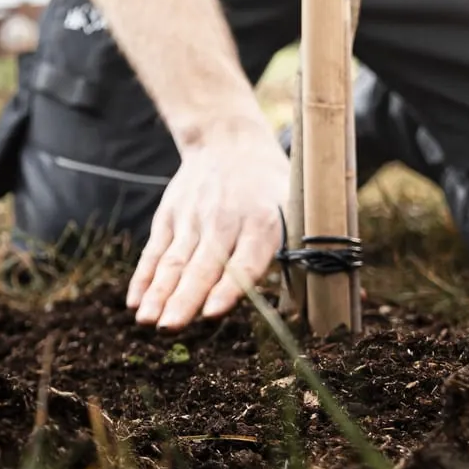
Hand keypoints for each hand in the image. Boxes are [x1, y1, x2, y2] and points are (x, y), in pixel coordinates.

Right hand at [126, 121, 289, 329]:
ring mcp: (191, 219)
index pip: (243, 261)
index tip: (212, 312)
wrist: (227, 141)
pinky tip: (134, 301)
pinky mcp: (169, 217)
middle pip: (201, 266)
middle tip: (169, 327)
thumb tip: (335, 294)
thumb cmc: (269, 185)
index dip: (227, 288)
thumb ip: (301, 247)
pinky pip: (154, 251)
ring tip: (147, 321)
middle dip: (184, 299)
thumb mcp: (296, 206)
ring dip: (158, 293)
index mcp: (261, 223)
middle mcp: (223, 222)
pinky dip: (143, 277)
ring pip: (173, 262)